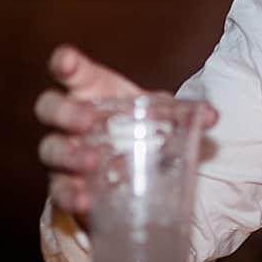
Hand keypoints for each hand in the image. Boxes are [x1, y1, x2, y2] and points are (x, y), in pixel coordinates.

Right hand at [35, 46, 216, 222]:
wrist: (130, 167)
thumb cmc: (138, 126)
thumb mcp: (160, 116)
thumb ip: (184, 114)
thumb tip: (212, 116)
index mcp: (90, 91)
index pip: (70, 70)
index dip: (65, 63)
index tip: (67, 62)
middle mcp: (70, 119)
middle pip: (49, 107)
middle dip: (64, 112)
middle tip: (87, 120)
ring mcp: (65, 153)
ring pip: (50, 149)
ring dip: (68, 154)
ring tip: (92, 161)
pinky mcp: (66, 186)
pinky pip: (58, 191)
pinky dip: (70, 195)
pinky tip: (86, 199)